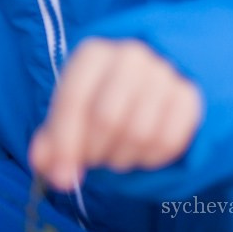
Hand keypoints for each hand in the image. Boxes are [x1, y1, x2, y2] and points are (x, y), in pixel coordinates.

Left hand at [28, 37, 202, 191]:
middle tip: (93, 161)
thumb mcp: (70, 112)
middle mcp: (129, 55)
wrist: (148, 82)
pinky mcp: (189, 94)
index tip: (61, 177)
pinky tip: (140, 154)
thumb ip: (52, 139)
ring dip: (122, 158)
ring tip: (114, 155)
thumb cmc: (98, 100)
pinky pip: (168, 140)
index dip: (65, 143)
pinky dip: (150, 159)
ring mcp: (163, 72)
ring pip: (140, 132)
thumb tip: (43, 165)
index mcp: (92, 53)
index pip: (74, 99)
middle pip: (107, 118)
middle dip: (95, 152)